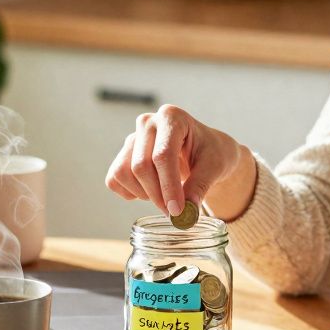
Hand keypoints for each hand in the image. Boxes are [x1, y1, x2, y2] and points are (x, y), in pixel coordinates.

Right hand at [104, 104, 255, 218]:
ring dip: (144, 194)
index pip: (162, 155)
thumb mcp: (215, 168)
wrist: (205, 151)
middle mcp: (148, 123)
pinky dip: (131, 193)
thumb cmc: (212, 153)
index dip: (168, 186)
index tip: (177, 211)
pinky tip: (152, 190)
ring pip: (123, 173)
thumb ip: (200, 187)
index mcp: (172, 117)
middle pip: (140, 166)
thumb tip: (185, 213)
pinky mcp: (123, 155)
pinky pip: (115, 180)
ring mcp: (132, 138)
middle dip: (157, 195)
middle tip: (175, 212)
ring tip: (166, 196)